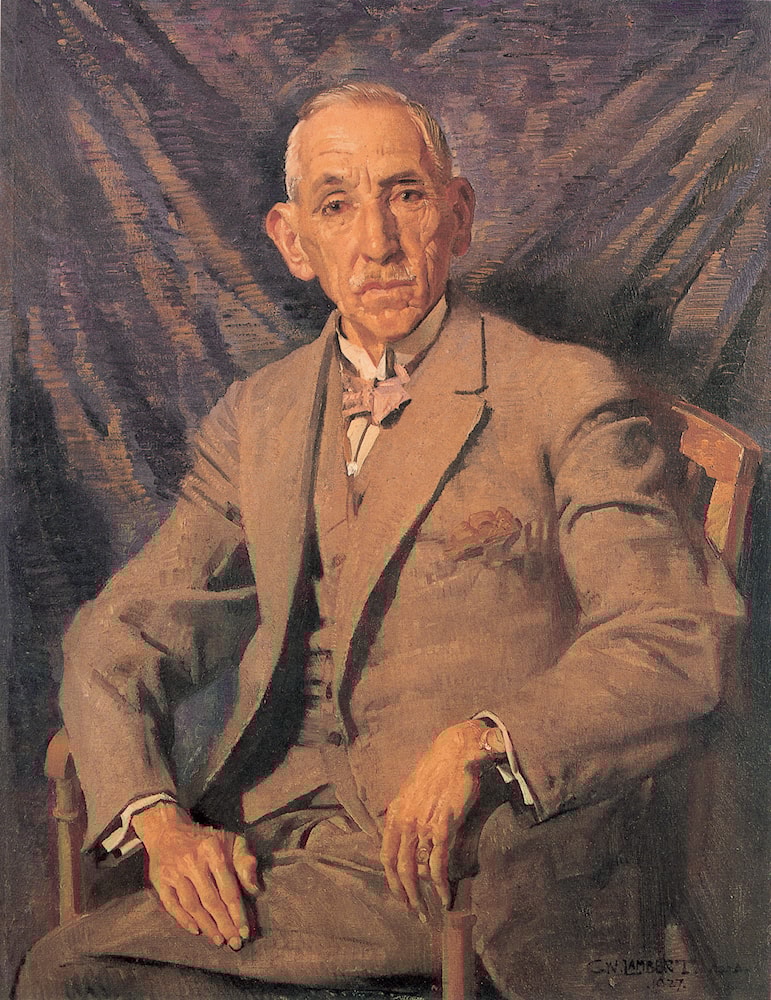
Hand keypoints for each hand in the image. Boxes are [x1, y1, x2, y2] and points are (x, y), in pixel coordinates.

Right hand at [132, 802, 258, 948]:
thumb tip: (255, 888)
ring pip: (192, 905)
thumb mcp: (231, 840)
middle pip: (211, 900)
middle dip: (224, 924)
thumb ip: (245, 861)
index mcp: (213, 850)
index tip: (245, 931)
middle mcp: (193, 861)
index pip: (228, 888)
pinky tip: (196, 931)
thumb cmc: (207, 840)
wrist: (169, 830)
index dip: (237, 913)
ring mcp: (175, 872)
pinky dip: (183, 920)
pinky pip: (172, 905)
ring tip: (219, 940)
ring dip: (207, 926)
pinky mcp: (161, 880)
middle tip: (234, 943)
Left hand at [380, 720, 490, 918]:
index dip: (391, 879)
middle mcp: (404, 821)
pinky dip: (441, 884)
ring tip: (429, 910)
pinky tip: (445, 896)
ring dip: (421, 895)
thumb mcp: (413, 793)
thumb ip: (408, 814)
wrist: (455, 753)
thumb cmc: (438, 772)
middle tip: (414, 911)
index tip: (399, 895)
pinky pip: (438, 864)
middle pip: (397, 867)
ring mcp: (422, 825)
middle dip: (404, 894)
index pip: (385, 854)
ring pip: (415, 870)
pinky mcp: (442, 827)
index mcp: (395, 813)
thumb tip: (408, 838)